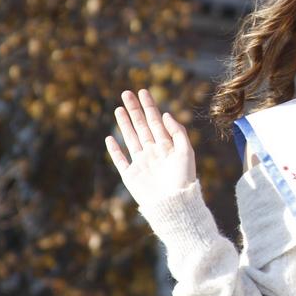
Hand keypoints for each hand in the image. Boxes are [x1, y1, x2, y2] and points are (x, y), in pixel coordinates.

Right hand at [105, 89, 196, 203]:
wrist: (174, 204)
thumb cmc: (183, 179)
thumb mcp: (186, 151)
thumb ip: (177, 132)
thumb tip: (165, 114)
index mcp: (166, 145)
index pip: (156, 121)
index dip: (149, 106)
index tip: (143, 91)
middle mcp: (153, 151)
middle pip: (141, 126)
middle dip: (134, 109)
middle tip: (126, 93)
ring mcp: (141, 162)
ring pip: (130, 138)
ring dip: (124, 123)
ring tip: (119, 108)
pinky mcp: (131, 175)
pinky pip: (120, 160)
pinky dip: (114, 150)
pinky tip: (110, 138)